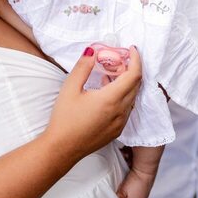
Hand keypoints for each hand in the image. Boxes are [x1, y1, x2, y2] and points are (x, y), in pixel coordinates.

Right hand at [44, 46, 141, 160]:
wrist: (61, 148)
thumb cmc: (64, 118)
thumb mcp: (70, 88)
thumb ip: (83, 67)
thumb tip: (92, 51)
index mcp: (111, 99)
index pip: (134, 75)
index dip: (136, 59)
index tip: (131, 49)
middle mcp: (121, 111)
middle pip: (136, 85)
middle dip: (132, 69)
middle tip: (120, 59)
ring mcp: (121, 123)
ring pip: (132, 98)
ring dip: (127, 84)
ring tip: (111, 74)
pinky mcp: (117, 131)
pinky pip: (127, 109)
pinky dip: (123, 97)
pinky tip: (107, 93)